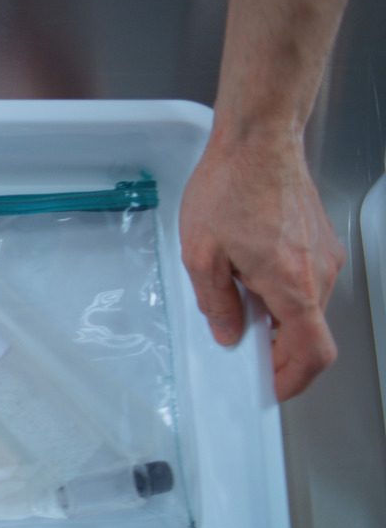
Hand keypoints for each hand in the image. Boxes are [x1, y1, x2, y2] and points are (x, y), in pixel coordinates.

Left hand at [180, 130, 344, 400]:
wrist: (259, 140)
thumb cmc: (232, 186)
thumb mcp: (202, 255)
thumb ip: (216, 303)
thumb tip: (227, 333)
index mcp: (292, 284)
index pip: (313, 353)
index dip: (292, 380)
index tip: (270, 387)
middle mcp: (319, 273)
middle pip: (307, 334)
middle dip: (274, 349)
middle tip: (237, 343)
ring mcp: (325, 256)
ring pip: (306, 308)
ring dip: (275, 318)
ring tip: (236, 298)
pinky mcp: (321, 241)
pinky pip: (305, 282)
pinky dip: (281, 293)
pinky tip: (249, 274)